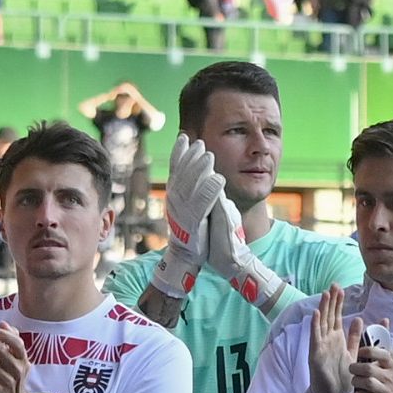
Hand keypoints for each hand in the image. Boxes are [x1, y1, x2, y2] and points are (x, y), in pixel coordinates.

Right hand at [161, 133, 222, 254]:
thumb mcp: (192, 205)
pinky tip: (218, 178)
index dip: (179, 152)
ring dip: (199, 169)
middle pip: (182, 174)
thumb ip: (195, 188)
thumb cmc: (193, 229)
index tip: (184, 136)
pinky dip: (210, 190)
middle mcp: (175, 201)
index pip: (175, 169)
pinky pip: (202, 204)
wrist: (186, 256)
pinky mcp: (193, 223)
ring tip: (208, 154)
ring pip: (191, 186)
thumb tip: (203, 170)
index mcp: (174, 195)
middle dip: (190, 156)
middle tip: (199, 142)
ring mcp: (182, 212)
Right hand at [307, 285, 356, 392]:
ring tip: (326, 293)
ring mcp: (320, 345)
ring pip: (322, 323)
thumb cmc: (341, 375)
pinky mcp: (316, 354)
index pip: (338, 317)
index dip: (339, 303)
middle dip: (332, 300)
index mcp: (337, 339)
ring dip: (323, 308)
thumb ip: (354, 337)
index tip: (341, 289)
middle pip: (329, 316)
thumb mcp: (352, 353)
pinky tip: (316, 314)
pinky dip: (315, 325)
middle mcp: (328, 339)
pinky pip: (315, 337)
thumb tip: (358, 319)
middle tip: (334, 284)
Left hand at [349, 331, 392, 392]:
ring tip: (354, 382)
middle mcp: (390, 376)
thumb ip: (385, 343)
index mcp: (392, 364)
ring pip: (366, 383)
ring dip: (355, 382)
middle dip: (355, 368)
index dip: (366, 351)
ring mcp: (386, 391)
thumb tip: (384, 320)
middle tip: (352, 369)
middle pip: (368, 368)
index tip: (359, 353)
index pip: (380, 353)